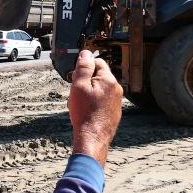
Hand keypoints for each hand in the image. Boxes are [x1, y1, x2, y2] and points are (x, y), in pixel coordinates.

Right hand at [68, 50, 122, 165]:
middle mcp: (116, 89)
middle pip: (99, 75)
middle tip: (76, 92)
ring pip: (100, 89)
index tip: (76, 77)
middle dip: (85, 81)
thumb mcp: (78, 86)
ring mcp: (117, 101)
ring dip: (89, 92)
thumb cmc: (84, 113)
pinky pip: (103, 100)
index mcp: (109, 80)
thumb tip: (86, 53)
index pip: (97, 62)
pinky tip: (86, 111)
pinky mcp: (114, 111)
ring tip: (80, 104)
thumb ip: (83, 68)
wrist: (92, 138)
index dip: (84, 68)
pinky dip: (94, 103)